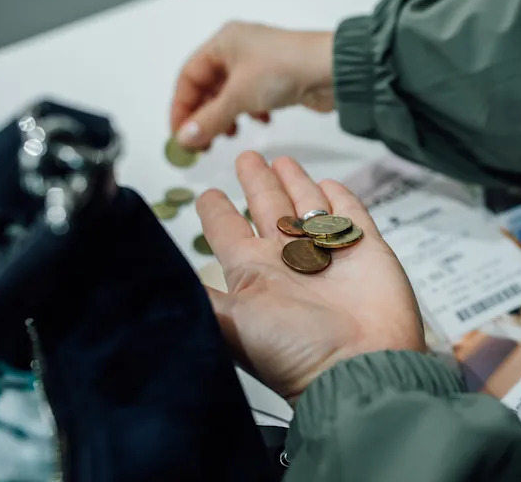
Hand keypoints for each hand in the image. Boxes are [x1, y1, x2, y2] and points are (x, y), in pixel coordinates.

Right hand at [170, 22, 334, 148]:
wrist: (335, 70)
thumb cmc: (286, 68)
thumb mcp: (239, 95)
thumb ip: (209, 119)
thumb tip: (184, 138)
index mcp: (223, 42)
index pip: (188, 76)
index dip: (181, 107)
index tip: (179, 136)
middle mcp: (239, 49)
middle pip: (208, 86)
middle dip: (203, 115)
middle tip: (201, 144)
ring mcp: (259, 64)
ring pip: (230, 95)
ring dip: (226, 117)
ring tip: (229, 135)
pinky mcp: (277, 79)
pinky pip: (253, 98)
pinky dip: (250, 112)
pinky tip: (260, 122)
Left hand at [197, 153, 425, 400]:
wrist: (361, 364)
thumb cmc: (295, 350)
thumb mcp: (232, 325)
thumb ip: (201, 301)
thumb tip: (154, 286)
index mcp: (255, 274)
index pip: (229, 232)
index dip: (216, 212)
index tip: (206, 195)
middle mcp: (290, 260)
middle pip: (268, 208)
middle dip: (257, 182)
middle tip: (247, 158)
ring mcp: (330, 253)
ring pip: (308, 205)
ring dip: (296, 182)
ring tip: (283, 161)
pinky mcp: (366, 248)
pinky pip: (352, 215)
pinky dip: (342, 199)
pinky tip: (330, 185)